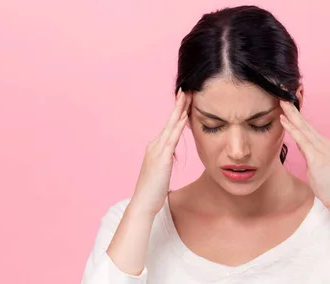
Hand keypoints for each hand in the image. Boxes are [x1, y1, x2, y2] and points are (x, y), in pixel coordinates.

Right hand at [133, 89, 191, 214]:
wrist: (143, 203)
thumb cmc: (152, 192)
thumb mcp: (161, 173)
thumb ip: (165, 163)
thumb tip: (169, 159)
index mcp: (156, 149)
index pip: (169, 127)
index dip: (176, 113)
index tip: (184, 100)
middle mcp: (155, 146)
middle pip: (169, 121)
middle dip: (178, 105)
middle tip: (186, 90)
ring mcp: (157, 151)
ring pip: (171, 126)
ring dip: (179, 110)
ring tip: (187, 96)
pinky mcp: (162, 158)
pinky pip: (172, 139)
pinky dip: (179, 126)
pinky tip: (185, 117)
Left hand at [279, 100, 329, 208]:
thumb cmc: (328, 185)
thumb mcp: (315, 166)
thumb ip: (309, 153)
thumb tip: (301, 146)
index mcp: (323, 144)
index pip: (307, 127)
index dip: (296, 115)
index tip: (286, 105)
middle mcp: (323, 143)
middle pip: (304, 123)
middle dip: (292, 110)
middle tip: (281, 97)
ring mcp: (321, 149)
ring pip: (302, 128)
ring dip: (291, 114)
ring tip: (280, 103)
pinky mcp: (317, 157)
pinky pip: (301, 140)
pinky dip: (292, 129)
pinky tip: (284, 121)